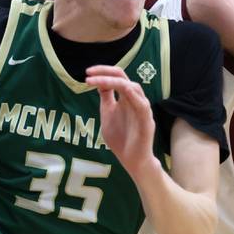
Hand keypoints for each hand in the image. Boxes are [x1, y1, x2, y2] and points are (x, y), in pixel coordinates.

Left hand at [85, 64, 157, 179]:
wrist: (132, 161)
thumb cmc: (121, 139)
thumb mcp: (108, 115)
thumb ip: (106, 99)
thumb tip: (99, 83)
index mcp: (125, 98)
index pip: (116, 77)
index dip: (102, 72)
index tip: (87, 73)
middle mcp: (135, 100)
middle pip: (123, 77)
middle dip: (105, 72)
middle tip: (89, 73)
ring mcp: (142, 109)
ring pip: (132, 87)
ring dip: (114, 82)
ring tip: (98, 81)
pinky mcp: (147, 121)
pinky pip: (142, 104)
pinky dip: (132, 95)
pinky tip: (123, 89)